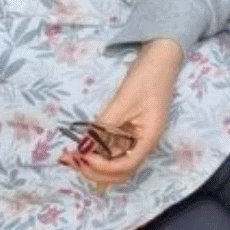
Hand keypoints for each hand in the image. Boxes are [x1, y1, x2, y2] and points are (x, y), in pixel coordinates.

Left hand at [63, 39, 181, 186]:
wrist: (160, 58)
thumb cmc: (147, 78)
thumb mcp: (124, 101)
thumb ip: (103, 126)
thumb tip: (82, 148)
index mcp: (149, 138)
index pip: (126, 166)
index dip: (103, 167)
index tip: (83, 157)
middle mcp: (143, 143)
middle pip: (120, 172)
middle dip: (95, 172)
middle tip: (71, 161)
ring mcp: (136, 138)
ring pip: (114, 162)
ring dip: (93, 164)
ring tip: (70, 157)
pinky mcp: (128, 130)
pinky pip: (112, 148)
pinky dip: (96, 151)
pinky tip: (80, 147)